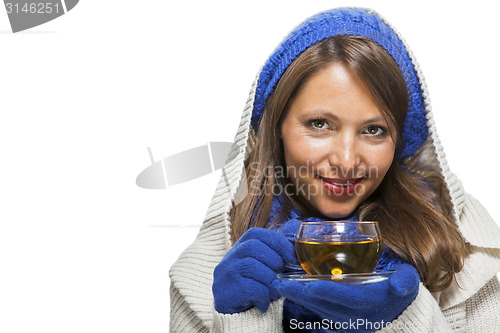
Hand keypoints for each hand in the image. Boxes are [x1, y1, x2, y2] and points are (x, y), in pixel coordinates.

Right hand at [212, 228, 295, 313]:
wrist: (231, 313)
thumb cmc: (253, 286)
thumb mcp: (262, 265)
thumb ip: (275, 253)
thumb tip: (297, 241)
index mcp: (240, 246)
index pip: (257, 234)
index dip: (278, 243)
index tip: (292, 257)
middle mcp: (230, 256)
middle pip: (254, 247)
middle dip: (275, 261)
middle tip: (281, 276)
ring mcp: (226, 273)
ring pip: (253, 267)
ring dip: (270, 281)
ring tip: (274, 292)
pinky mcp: (226, 291)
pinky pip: (251, 288)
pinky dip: (263, 296)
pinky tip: (263, 303)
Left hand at [271, 262, 419, 331]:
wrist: (398, 311)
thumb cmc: (399, 290)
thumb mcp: (407, 282)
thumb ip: (405, 281)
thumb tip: (400, 284)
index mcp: (370, 302)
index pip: (346, 298)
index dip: (328, 292)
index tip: (309, 285)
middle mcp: (355, 314)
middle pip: (325, 305)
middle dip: (303, 294)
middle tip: (281, 284)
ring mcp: (345, 319)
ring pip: (317, 308)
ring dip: (298, 297)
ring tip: (279, 285)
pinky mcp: (338, 318)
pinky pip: (317, 309)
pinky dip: (303, 300)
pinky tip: (289, 289)